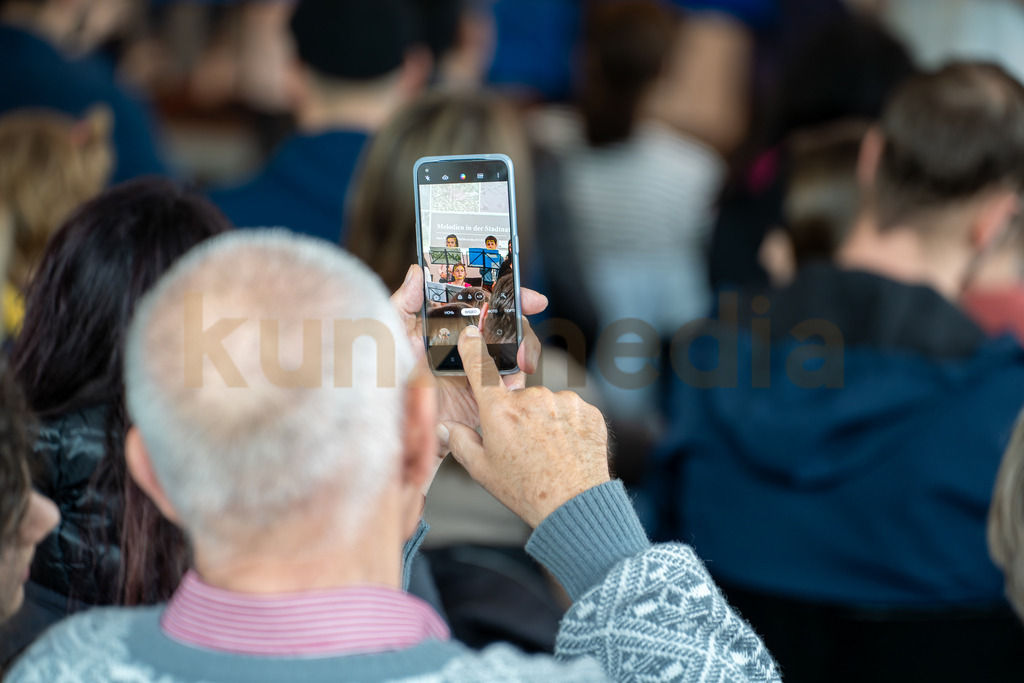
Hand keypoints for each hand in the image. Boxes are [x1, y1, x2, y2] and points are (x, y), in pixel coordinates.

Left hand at [390, 265, 545, 429]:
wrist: (394, 428)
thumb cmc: (385, 381)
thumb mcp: (390, 336)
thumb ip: (403, 303)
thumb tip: (417, 271)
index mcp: (447, 325)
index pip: (484, 302)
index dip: (510, 295)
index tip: (532, 299)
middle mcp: (465, 344)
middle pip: (506, 325)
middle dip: (523, 327)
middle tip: (524, 337)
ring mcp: (476, 370)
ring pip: (514, 353)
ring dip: (524, 354)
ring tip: (521, 362)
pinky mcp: (482, 396)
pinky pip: (508, 386)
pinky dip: (516, 383)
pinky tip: (512, 384)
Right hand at [439, 326, 609, 527]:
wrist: (575, 505)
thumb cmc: (527, 491)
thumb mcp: (482, 470)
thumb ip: (460, 442)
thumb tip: (447, 426)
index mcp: (499, 411)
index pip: (480, 368)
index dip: (472, 348)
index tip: (470, 334)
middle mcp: (531, 399)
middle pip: (518, 398)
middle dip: (518, 417)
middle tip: (524, 448)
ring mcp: (562, 402)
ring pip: (547, 405)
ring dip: (545, 422)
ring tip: (548, 453)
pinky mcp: (587, 410)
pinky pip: (571, 412)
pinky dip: (568, 427)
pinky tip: (567, 451)